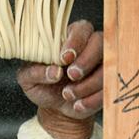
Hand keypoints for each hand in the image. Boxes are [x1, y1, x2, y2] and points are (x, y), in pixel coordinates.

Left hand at [16, 20, 102, 138]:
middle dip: (86, 60)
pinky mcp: (109, 83)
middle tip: (72, 75)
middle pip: (100, 41)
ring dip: (88, 83)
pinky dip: (94, 99)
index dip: (75, 41)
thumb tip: (54, 71)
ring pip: (108, 66)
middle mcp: (89, 48)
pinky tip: (78, 105)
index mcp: (67, 39)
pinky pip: (111, 87)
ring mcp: (102, 65)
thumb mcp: (28, 79)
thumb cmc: (42, 86)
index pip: (80, 29)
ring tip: (68, 95)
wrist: (55, 110)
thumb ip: (35, 72)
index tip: (64, 58)